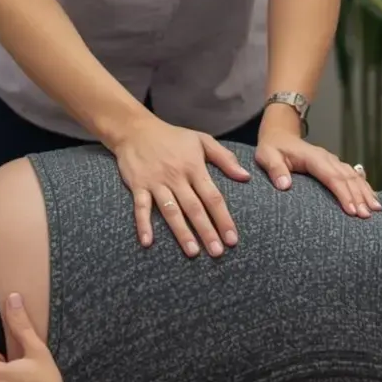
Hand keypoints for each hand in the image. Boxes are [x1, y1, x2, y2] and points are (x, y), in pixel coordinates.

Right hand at [109, 114, 249, 255]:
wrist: (136, 129)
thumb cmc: (173, 137)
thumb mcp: (202, 140)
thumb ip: (224, 158)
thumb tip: (246, 177)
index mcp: (194, 167)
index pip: (213, 197)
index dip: (223, 218)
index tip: (232, 239)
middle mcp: (177, 177)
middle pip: (194, 208)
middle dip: (207, 231)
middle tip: (217, 252)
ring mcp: (156, 182)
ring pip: (171, 211)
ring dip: (182, 232)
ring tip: (193, 252)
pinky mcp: (138, 185)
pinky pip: (140, 207)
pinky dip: (143, 224)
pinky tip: (147, 242)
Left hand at [256, 113, 381, 217]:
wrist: (280, 134)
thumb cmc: (272, 148)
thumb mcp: (267, 156)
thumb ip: (275, 169)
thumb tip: (284, 185)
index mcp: (313, 157)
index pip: (331, 176)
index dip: (342, 193)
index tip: (351, 211)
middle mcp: (327, 158)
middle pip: (347, 178)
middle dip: (358, 197)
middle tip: (366, 216)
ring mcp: (333, 161)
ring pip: (353, 176)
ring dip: (365, 192)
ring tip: (375, 209)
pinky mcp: (335, 165)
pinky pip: (353, 175)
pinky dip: (364, 186)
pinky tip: (372, 197)